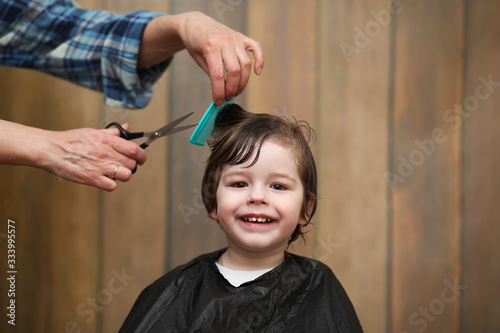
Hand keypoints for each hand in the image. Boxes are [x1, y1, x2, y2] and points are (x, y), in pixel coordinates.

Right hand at [0, 120, 146, 190]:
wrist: (50, 150)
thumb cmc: (70, 140)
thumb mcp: (93, 131)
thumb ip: (112, 133)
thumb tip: (127, 129)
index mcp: (107, 140)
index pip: (135, 149)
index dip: (141, 156)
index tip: (140, 158)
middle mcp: (105, 153)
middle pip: (132, 164)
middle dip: (131, 166)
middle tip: (123, 166)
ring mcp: (99, 166)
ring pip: (126, 175)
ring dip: (122, 175)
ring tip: (114, 173)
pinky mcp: (91, 179)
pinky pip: (112, 186)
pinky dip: (111, 184)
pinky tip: (104, 179)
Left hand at [177, 12, 263, 103]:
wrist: (196, 23)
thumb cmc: (195, 43)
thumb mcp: (198, 59)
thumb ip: (212, 73)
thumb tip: (223, 92)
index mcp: (211, 46)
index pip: (218, 75)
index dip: (219, 91)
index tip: (218, 102)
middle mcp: (225, 41)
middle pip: (234, 71)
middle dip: (232, 88)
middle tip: (228, 97)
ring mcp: (235, 38)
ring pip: (246, 64)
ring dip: (243, 81)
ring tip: (236, 91)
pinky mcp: (242, 37)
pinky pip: (256, 48)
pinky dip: (260, 60)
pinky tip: (257, 72)